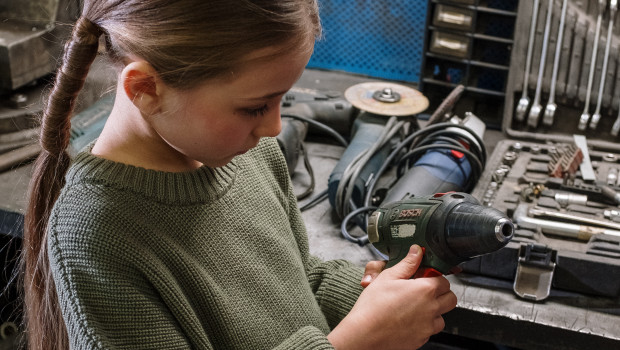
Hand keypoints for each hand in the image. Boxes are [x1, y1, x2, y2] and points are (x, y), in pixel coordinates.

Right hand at [328, 245, 457, 349]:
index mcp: (425, 290)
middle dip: (440, 293)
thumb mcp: (388, 277)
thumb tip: (417, 251)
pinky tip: (408, 319)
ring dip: (434, 310)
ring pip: (442, 316)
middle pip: (450, 298)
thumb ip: (407, 263)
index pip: (444, 280)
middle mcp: (431, 308)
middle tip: (423, 291)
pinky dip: (424, 325)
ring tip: (415, 307)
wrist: (364, 334)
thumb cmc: (373, 307)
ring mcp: (428, 326)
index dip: (433, 278)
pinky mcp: (422, 339)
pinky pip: (430, 330)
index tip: (423, 278)